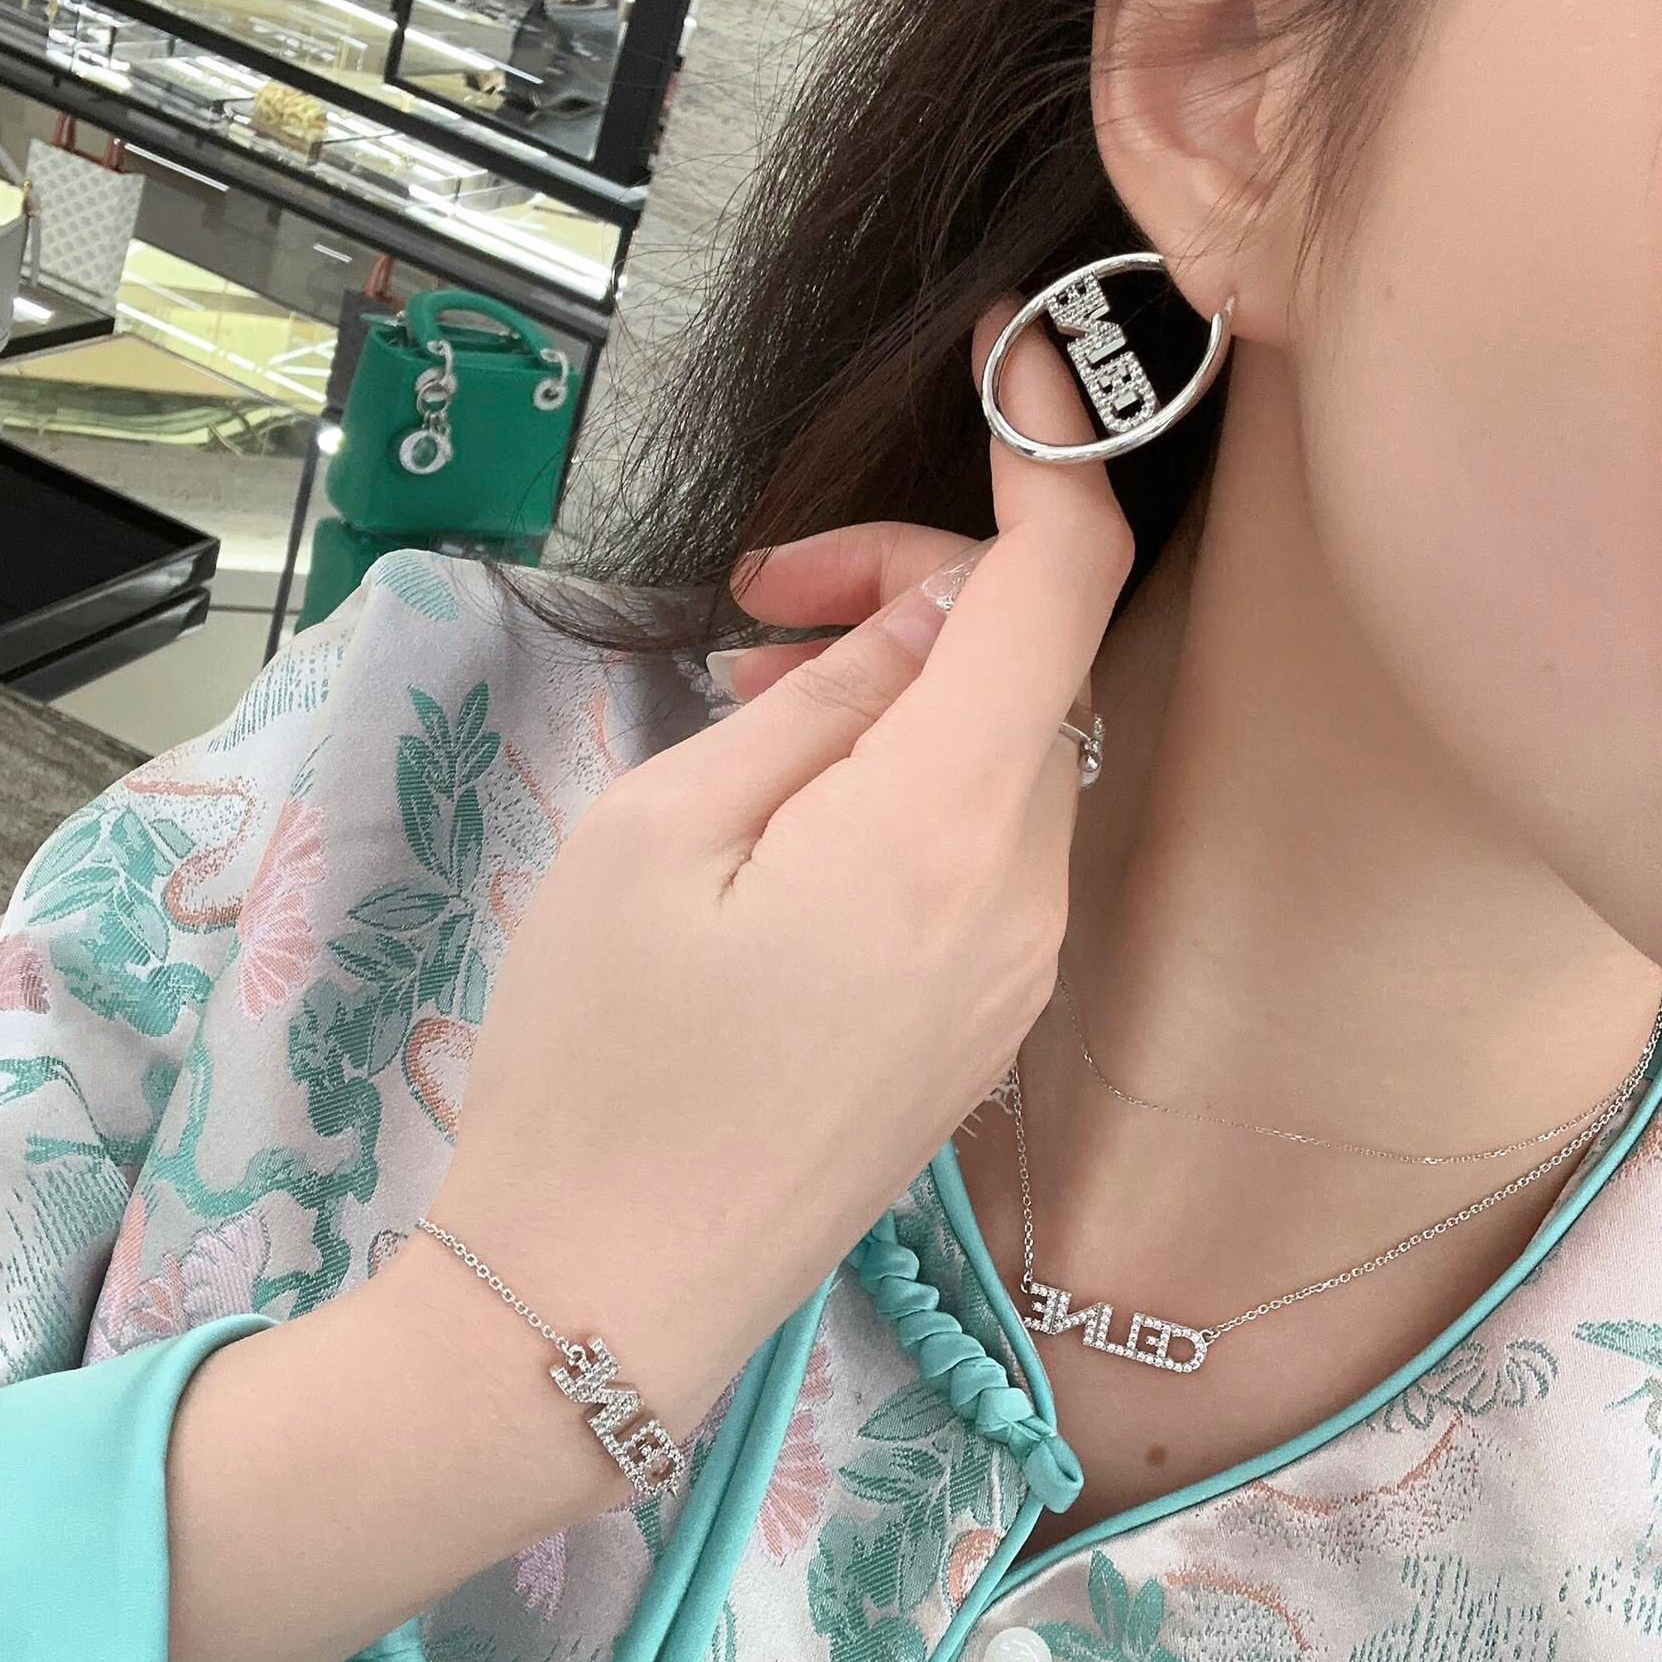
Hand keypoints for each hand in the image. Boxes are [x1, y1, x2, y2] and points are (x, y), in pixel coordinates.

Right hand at [406, 295, 1135, 1446]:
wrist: (606, 1303)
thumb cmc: (602, 1066)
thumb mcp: (661, 832)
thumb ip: (818, 705)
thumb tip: (914, 626)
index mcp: (947, 831)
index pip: (1059, 583)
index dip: (1051, 445)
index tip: (1006, 358)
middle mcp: (1024, 898)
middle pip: (1022, 662)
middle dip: (904, 590)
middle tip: (755, 607)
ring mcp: (1016, 971)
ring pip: (999, 753)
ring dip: (894, 692)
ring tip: (744, 715)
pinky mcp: (983, 1022)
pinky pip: (982, 846)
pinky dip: (907, 783)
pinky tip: (790, 817)